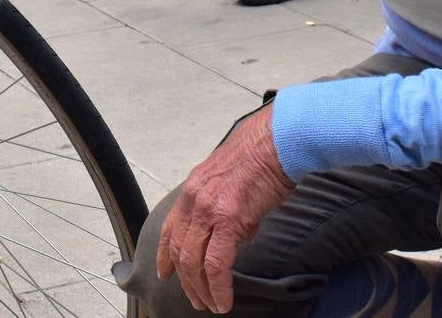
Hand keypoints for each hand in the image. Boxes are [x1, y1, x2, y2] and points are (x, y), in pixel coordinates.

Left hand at [157, 106, 293, 312]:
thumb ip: (223, 205)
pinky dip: (219, 287)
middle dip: (186, 281)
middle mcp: (194, 199)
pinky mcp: (229, 220)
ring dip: (201, 289)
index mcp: (194, 188)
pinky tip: (224, 300)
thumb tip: (233, 235)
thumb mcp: (230, 178)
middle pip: (180, 250)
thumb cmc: (263, 155)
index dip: (165, 253)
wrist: (278, 141)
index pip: (171, 226)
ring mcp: (209, 209)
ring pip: (193, 261)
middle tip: (196, 300)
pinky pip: (216, 264)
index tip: (164, 272)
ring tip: (211, 305)